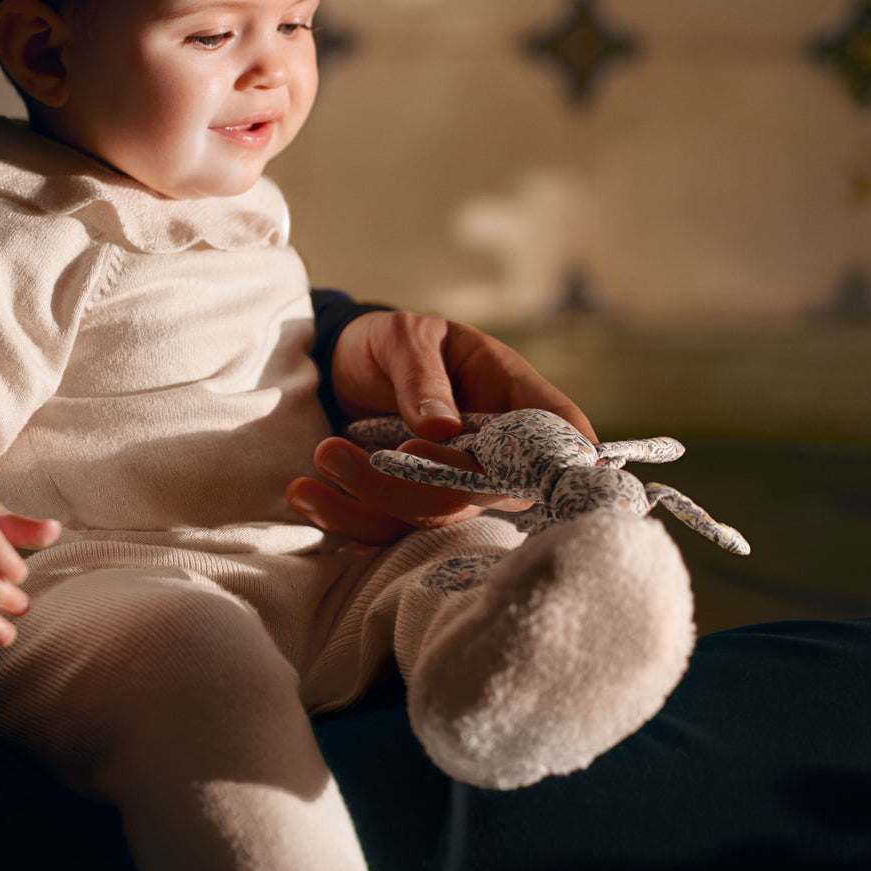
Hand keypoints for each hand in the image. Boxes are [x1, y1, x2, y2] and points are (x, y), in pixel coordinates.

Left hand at [286, 312, 595, 543]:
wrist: (344, 365)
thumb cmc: (393, 343)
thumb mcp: (404, 337)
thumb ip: (422, 376)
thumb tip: (440, 429)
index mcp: (515, 398)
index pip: (563, 437)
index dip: (556, 465)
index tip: (490, 471)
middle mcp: (499, 453)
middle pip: (482, 492)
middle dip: (409, 482)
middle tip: (333, 451)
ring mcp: (460, 488)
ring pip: (434, 519)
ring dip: (366, 500)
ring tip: (316, 463)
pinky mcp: (416, 511)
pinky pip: (392, 533)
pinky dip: (345, 518)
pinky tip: (307, 496)